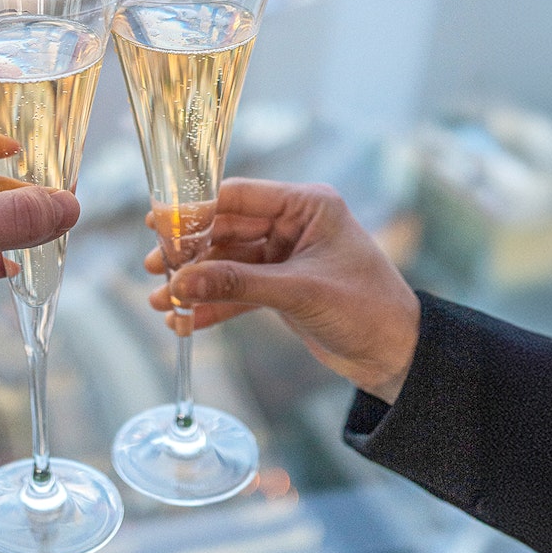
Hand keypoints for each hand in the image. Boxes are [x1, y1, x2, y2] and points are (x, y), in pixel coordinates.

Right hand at [146, 178, 418, 402]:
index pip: (239, 197)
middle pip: (224, 230)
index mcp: (307, 206)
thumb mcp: (300, 292)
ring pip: (225, 263)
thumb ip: (238, 284)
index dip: (196, 211)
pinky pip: (235, 290)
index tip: (158, 224)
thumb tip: (182, 282)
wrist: (396, 355)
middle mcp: (292, 225)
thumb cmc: (367, 310)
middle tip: (155, 269)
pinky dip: (210, 305)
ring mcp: (283, 257)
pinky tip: (184, 322)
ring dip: (194, 283)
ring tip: (161, 302)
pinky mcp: (278, 288)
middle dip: (189, 254)